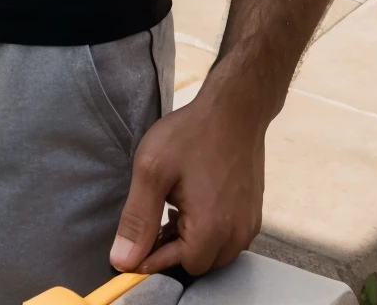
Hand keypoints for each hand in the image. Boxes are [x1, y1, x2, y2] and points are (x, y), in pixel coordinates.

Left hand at [109, 81, 266, 276]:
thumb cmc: (190, 135)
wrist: (234, 110)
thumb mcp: (152, 171)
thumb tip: (123, 261)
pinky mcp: (253, 213)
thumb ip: (137, 219)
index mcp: (212, 229)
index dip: (152, 258)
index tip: (133, 247)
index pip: (179, 266)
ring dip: (190, 241)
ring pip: (215, 253)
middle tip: (151, 222)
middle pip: (199, 264)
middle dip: (172, 249)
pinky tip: (190, 205)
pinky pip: (228, 237)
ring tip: (170, 210)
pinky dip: (207, 231)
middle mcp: (237, 235)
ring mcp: (249, 225)